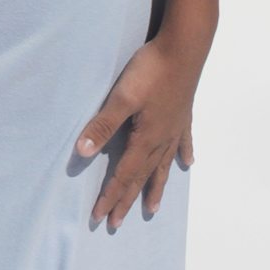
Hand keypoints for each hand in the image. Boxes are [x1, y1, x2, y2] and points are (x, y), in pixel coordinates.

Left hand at [75, 32, 205, 230]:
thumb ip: (102, 124)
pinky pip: (183, 141)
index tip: (100, 216)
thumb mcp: (122, 97)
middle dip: (127, 200)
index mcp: (146, 138)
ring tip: (153, 208)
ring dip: (155, 186)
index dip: (110, 196)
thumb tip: (83, 150)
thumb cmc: (152, 69)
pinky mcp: (183, 114)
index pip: (124, 175)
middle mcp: (163, 138)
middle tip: (117, 222)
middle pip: (142, 176)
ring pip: (162, 165)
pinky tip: (187, 164)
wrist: (185, 47)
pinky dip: (182, 154)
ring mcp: (175, 127)